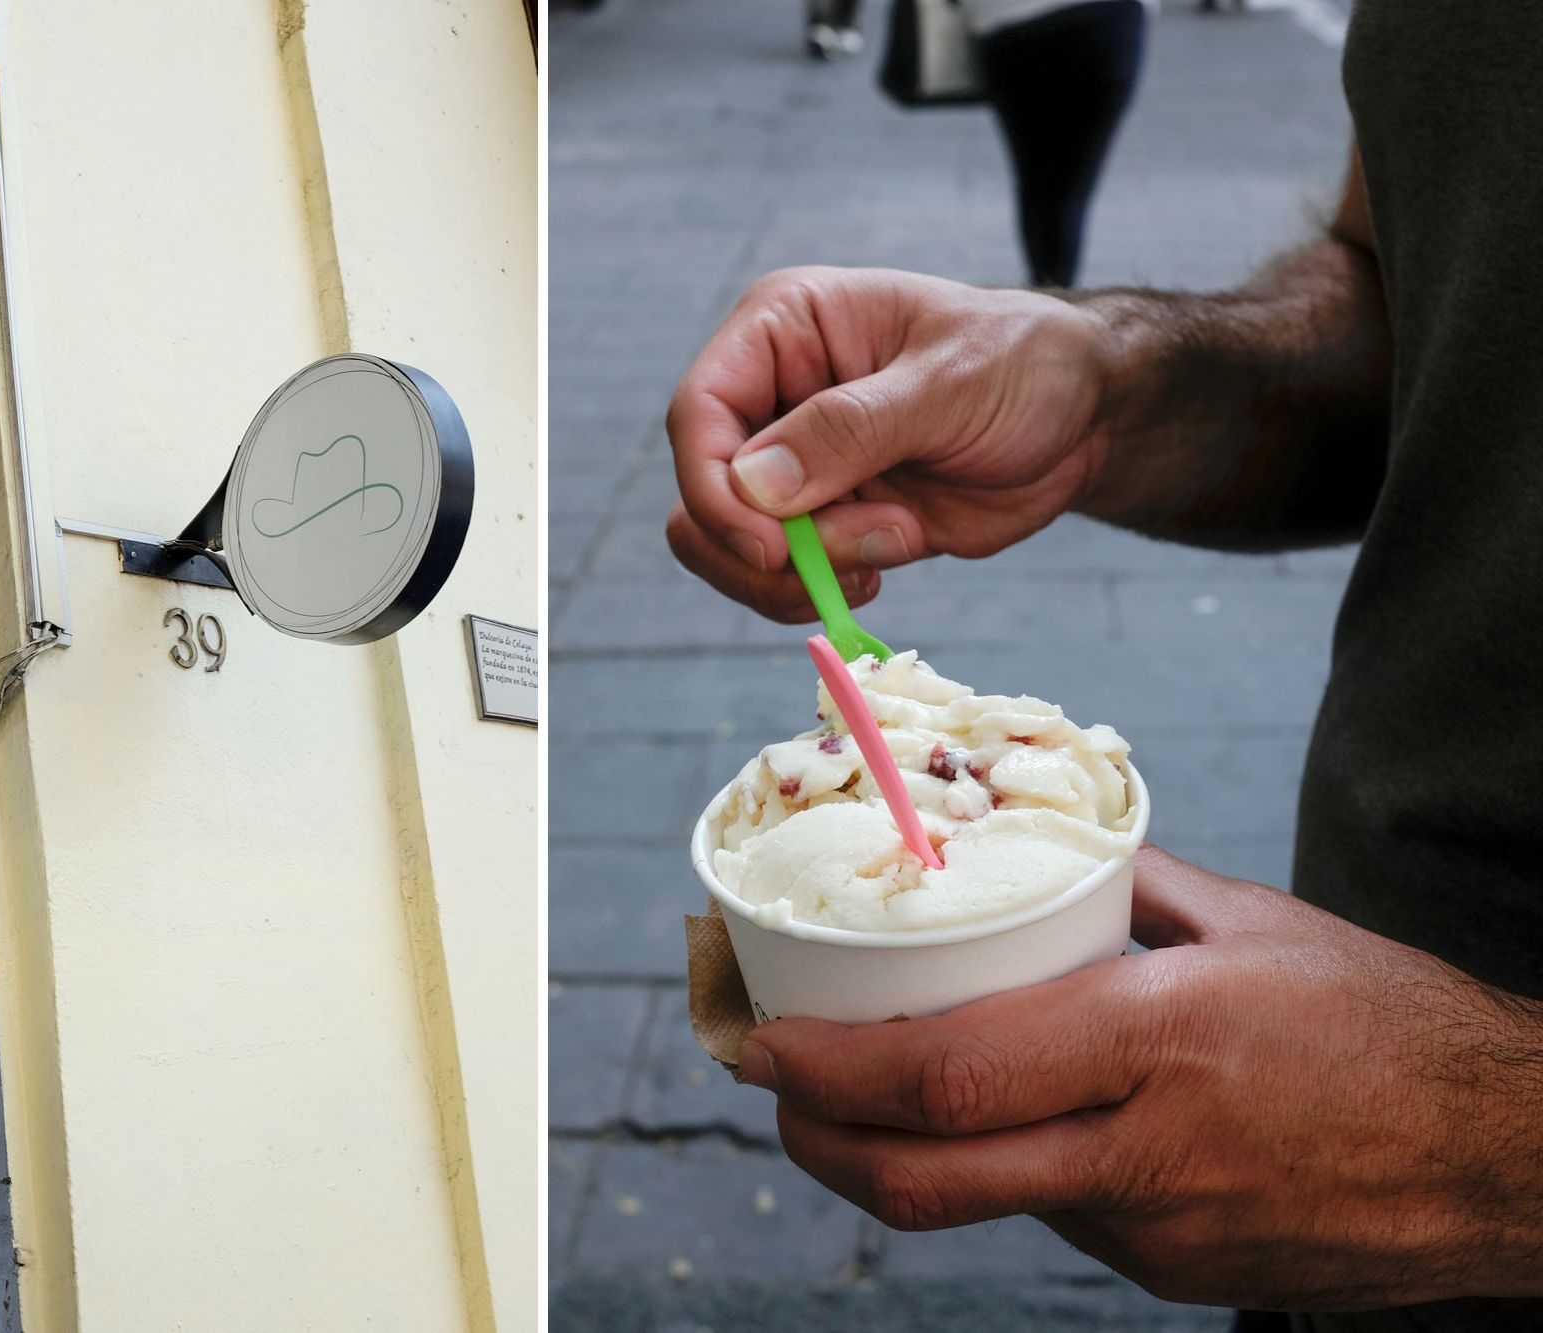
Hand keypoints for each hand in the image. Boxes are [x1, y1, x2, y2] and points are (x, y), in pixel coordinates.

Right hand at [666, 266, 1112, 620]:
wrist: (1083, 417)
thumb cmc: (1024, 363)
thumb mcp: (948, 383)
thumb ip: (849, 430)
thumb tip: (752, 486)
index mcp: (782, 330)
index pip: (699, 413)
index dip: (714, 487)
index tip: (769, 546)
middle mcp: (769, 397)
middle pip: (700, 495)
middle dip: (767, 546)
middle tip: (861, 553)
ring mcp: (790, 465)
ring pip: (729, 548)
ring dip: (803, 572)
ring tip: (896, 543)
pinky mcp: (820, 520)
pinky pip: (779, 577)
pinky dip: (822, 589)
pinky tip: (891, 557)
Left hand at [738, 848, 1542, 1308]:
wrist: (1508, 1160)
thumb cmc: (1385, 1023)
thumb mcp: (1251, 923)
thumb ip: (1120, 887)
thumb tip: (1022, 850)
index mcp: (1159, 1040)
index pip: (952, 1075)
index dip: (835, 1070)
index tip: (763, 1043)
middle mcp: (1147, 1152)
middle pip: (929, 1177)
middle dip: (821, 1140)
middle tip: (771, 1091)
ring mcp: (1159, 1232)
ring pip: (983, 1201)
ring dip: (900, 1156)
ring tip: (854, 1095)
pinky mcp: (1173, 1272)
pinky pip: (1053, 1220)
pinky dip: (999, 1172)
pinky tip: (997, 1124)